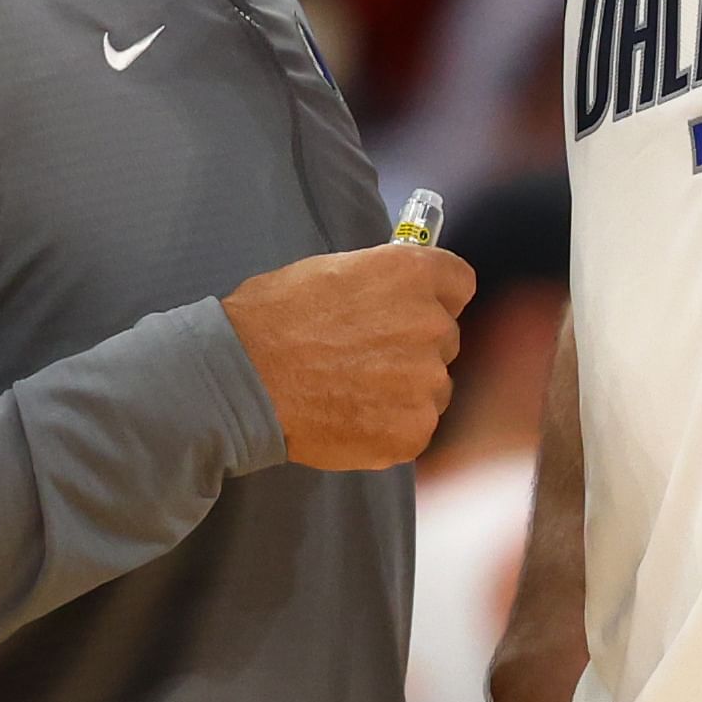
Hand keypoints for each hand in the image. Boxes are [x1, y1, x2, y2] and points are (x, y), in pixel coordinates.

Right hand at [222, 242, 473, 468]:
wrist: (243, 380)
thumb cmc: (272, 319)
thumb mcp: (331, 270)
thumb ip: (380, 282)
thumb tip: (396, 294)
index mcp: (412, 274)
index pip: (459, 282)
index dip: (435, 296)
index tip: (412, 308)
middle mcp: (430, 325)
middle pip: (444, 337)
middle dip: (413, 346)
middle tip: (365, 356)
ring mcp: (426, 382)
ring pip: (434, 386)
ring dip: (405, 390)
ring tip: (353, 391)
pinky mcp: (413, 431)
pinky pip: (417, 427)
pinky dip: (390, 427)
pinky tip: (352, 418)